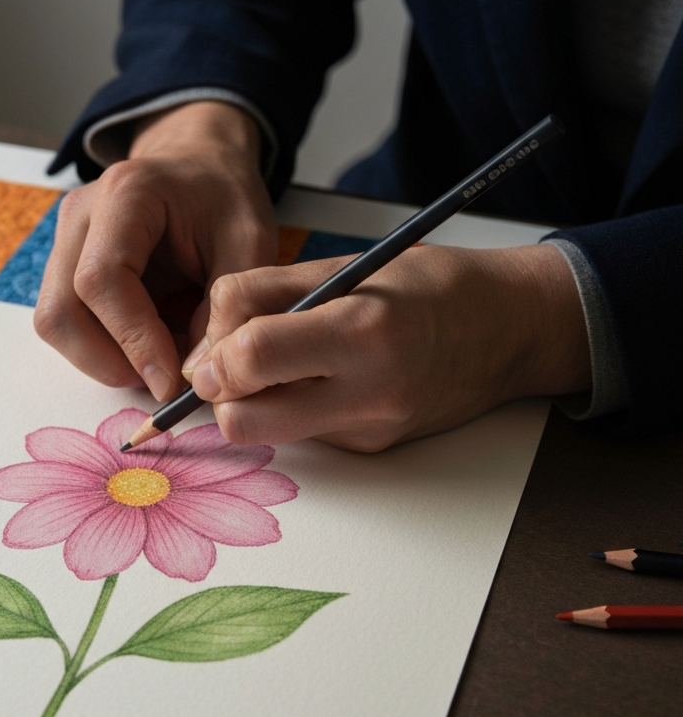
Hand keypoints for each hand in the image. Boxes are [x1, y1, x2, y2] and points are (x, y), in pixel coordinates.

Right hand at [34, 102, 276, 401]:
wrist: (197, 167)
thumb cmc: (224, 198)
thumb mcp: (249, 242)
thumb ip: (229, 308)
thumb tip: (196, 375)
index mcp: (126, 193)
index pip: (101, 280)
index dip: (133, 341)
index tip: (171, 382)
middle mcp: (80, 215)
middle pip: (61, 312)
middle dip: (111, 362)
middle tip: (165, 381)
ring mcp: (63, 242)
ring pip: (56, 325)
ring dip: (105, 361)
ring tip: (162, 361)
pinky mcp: (63, 268)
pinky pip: (67, 325)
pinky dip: (104, 351)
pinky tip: (147, 347)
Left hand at [183, 243, 590, 450]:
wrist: (511, 331)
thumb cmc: (430, 287)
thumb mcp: (346, 266)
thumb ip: (265, 295)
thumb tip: (205, 346)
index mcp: (361, 330)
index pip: (252, 357)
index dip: (213, 357)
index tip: (212, 349)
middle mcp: (366, 392)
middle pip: (244, 422)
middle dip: (221, 396)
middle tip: (233, 368)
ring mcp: (368, 429)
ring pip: (268, 435)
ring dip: (253, 406)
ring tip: (279, 369)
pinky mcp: (370, 449)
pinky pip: (303, 435)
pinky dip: (295, 408)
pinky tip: (326, 380)